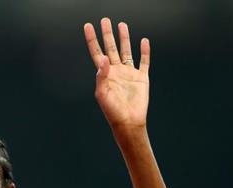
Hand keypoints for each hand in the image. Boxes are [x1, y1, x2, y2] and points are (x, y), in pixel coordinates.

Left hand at [84, 18, 149, 134]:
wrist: (129, 122)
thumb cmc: (112, 111)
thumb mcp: (102, 94)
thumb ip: (101, 76)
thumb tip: (104, 58)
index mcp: (105, 75)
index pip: (97, 53)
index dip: (92, 40)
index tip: (88, 27)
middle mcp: (116, 71)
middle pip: (111, 48)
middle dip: (107, 34)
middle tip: (105, 20)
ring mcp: (129, 74)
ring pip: (126, 51)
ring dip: (124, 38)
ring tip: (122, 25)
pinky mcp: (142, 78)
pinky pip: (144, 61)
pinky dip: (145, 51)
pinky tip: (144, 41)